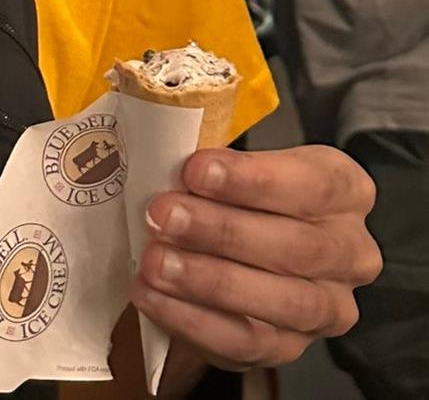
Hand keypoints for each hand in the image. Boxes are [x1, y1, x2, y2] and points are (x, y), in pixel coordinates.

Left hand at [133, 143, 380, 370]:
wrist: (234, 248)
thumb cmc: (237, 192)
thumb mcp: (236, 163)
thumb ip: (214, 165)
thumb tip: (165, 158)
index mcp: (345, 190)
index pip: (314, 183)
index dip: (253, 178)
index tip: (196, 170)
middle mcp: (351, 253)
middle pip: (298, 246)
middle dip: (223, 230)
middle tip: (164, 215)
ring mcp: (328, 308)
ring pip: (282, 301)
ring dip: (210, 280)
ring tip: (156, 261)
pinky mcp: (291, 347)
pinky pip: (248, 343)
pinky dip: (194, 320)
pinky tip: (154, 296)